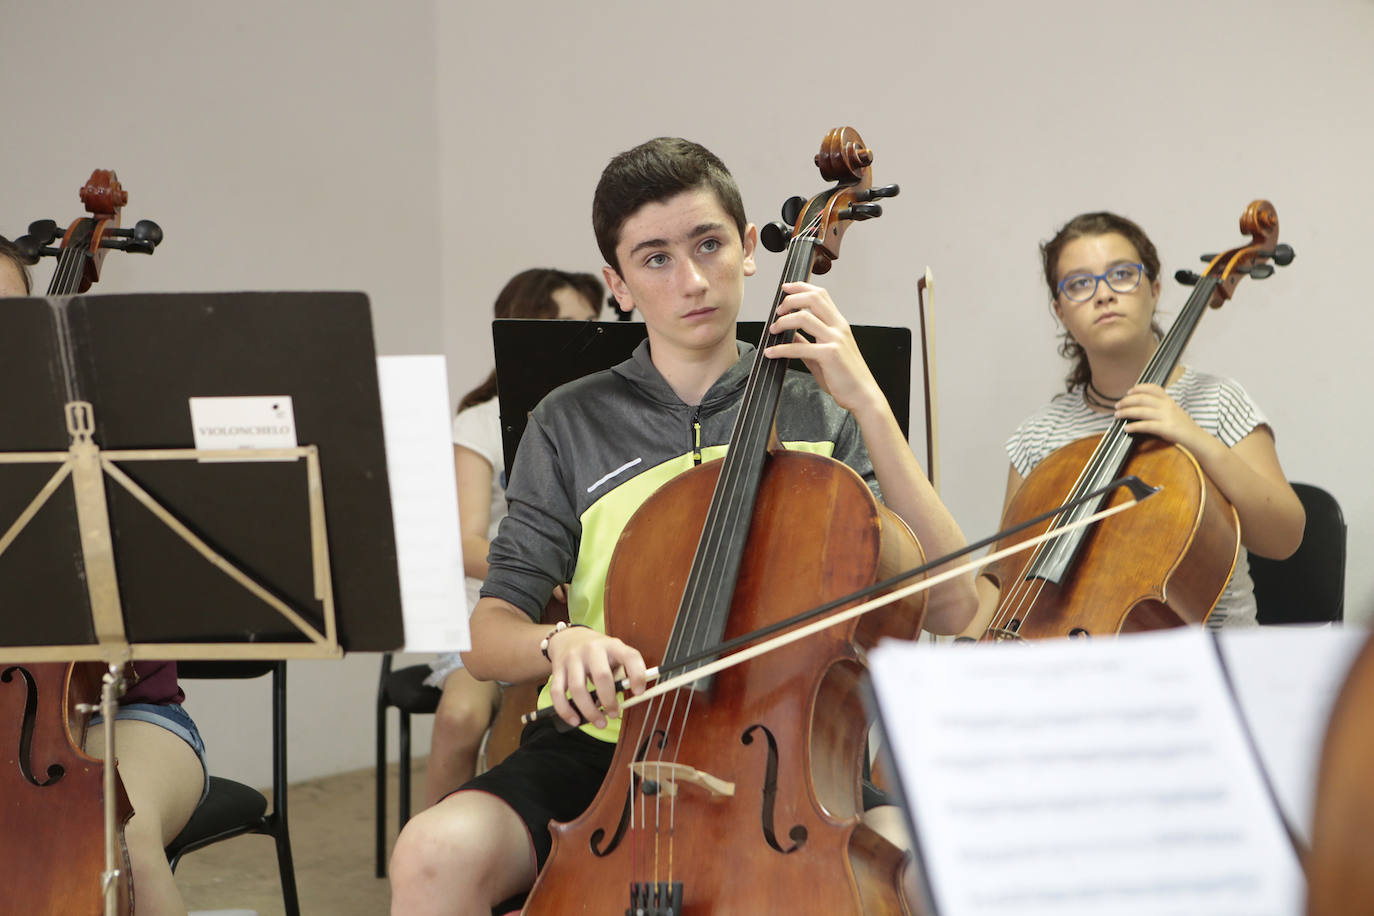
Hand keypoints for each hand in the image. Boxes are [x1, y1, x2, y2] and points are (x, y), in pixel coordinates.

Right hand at [545, 626, 646, 729]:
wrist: (568, 637)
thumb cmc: (598, 653)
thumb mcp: (615, 654)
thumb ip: (624, 674)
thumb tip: (631, 700)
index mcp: (613, 646)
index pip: (630, 657)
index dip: (637, 674)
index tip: (639, 692)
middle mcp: (592, 649)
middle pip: (601, 676)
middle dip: (609, 700)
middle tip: (614, 714)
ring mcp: (573, 658)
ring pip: (578, 688)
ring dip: (589, 710)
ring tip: (599, 722)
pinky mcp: (557, 669)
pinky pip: (557, 693)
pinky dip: (565, 710)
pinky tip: (575, 721)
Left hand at [763, 282, 882, 415]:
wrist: (863, 395)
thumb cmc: (846, 376)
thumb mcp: (824, 353)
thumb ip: (807, 341)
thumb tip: (790, 332)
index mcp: (839, 324)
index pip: (820, 295)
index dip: (801, 287)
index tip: (785, 288)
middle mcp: (838, 327)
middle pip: (813, 298)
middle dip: (790, 299)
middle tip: (778, 311)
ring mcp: (835, 339)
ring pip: (804, 317)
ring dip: (783, 321)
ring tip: (773, 330)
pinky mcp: (829, 355)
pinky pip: (800, 346)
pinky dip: (781, 348)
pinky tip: (772, 353)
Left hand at [1114, 384, 1210, 454]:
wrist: (1198, 440)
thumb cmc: (1184, 428)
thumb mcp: (1174, 412)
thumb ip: (1161, 407)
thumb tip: (1141, 407)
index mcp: (1169, 401)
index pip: (1154, 388)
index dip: (1139, 388)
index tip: (1128, 391)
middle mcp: (1168, 406)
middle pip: (1143, 399)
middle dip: (1127, 401)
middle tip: (1117, 405)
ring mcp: (1167, 417)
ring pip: (1141, 411)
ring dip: (1126, 412)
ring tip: (1117, 415)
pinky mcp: (1166, 428)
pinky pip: (1146, 425)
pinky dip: (1134, 426)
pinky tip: (1126, 428)